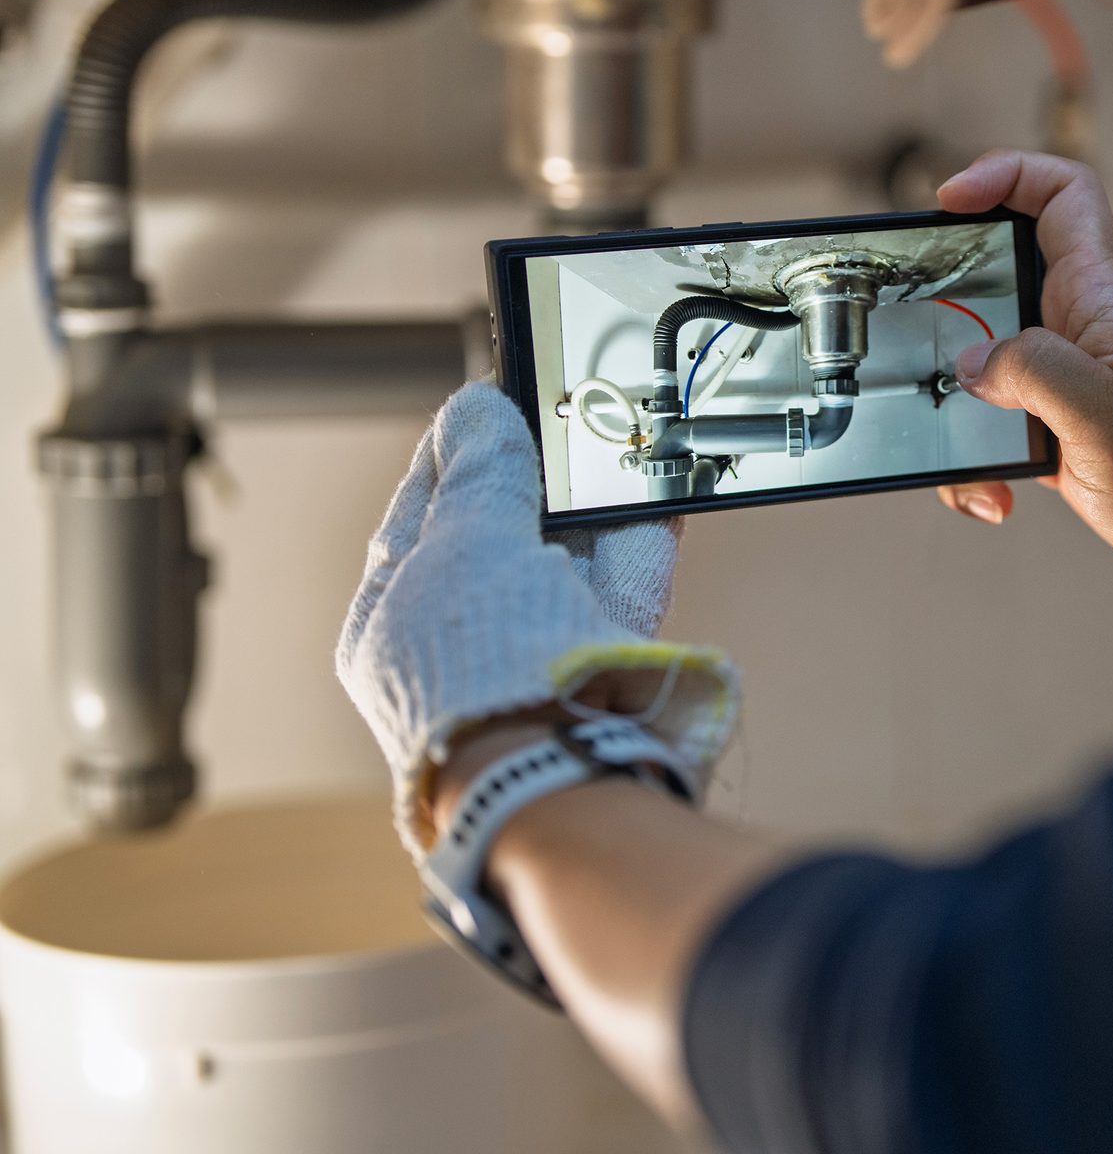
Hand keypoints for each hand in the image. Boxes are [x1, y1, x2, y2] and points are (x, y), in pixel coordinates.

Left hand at [336, 381, 732, 859]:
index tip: (490, 398)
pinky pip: (618, 593)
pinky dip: (638, 545)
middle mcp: (462, 644)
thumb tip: (479, 408)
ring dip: (592, 508)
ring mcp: (531, 661)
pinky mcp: (601, 672)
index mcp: (391, 621)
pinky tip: (659, 499)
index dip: (455, 450)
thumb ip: (478, 469)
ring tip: (613, 449)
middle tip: (560, 420)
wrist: (554, 776)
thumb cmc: (478, 669)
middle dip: (536, 479)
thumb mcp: (464, 539)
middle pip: (501, 534)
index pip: (420, 514)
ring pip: (566, 562)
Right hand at [936, 150, 1112, 594]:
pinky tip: (996, 492)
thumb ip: (1035, 373)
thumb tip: (973, 362)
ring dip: (960, 405)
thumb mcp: (1110, 422)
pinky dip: (982, 458)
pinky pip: (1000, 420)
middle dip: (949, 302)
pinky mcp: (1065, 426)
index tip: (950, 200)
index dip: (1003, 175)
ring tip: (963, 446)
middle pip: (1002, 271)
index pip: (1060, 194)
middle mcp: (1086, 327)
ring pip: (989, 358)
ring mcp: (1074, 377)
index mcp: (1105, 300)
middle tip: (917, 337)